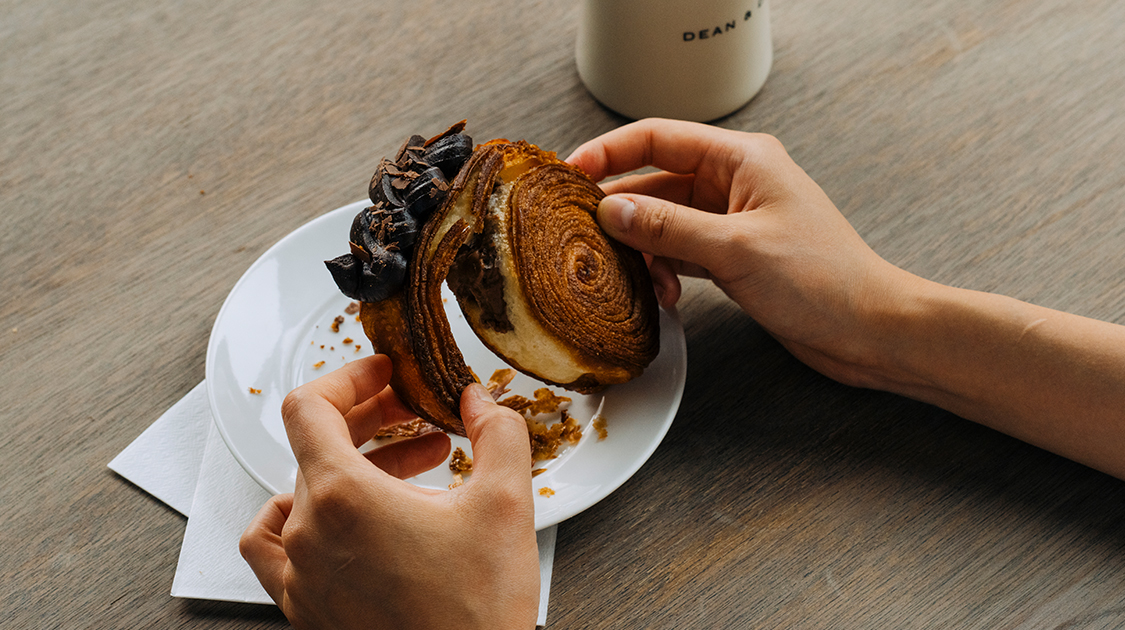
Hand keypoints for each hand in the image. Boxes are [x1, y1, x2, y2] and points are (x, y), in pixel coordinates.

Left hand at [240, 354, 538, 629]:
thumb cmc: (478, 614)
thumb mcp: (506, 504)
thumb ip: (498, 433)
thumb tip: (481, 402)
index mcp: (344, 497)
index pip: (308, 408)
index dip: (347, 378)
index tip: (381, 375)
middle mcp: (310, 535)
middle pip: (314, 447)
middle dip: (370, 421)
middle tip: (411, 415)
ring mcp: (300, 577)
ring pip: (300, 494)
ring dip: (344, 469)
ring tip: (395, 470)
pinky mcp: (306, 610)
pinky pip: (277, 549)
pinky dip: (301, 521)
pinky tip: (339, 521)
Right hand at [567, 118, 915, 388]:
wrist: (871, 330)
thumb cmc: (826, 280)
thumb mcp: (736, 249)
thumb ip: (668, 226)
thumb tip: (611, 208)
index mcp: (742, 159)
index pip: (658, 138)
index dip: (609, 152)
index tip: (569, 173)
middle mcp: (735, 182)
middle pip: (655, 181)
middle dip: (620, 210)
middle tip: (583, 235)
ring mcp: (733, 220)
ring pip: (663, 221)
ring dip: (643, 248)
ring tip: (632, 275)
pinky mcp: (733, 255)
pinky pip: (679, 250)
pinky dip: (664, 269)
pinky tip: (663, 294)